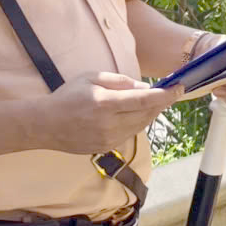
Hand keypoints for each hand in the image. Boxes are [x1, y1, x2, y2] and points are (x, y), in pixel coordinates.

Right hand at [36, 72, 176, 155]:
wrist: (45, 124)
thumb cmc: (68, 96)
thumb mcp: (92, 77)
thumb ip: (120, 81)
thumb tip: (144, 87)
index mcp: (105, 104)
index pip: (144, 100)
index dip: (166, 95)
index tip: (180, 87)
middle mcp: (109, 124)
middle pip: (147, 115)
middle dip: (162, 103)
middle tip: (170, 92)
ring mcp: (108, 139)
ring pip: (141, 126)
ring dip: (151, 113)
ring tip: (153, 101)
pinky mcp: (106, 148)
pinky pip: (129, 134)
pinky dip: (137, 123)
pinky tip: (134, 114)